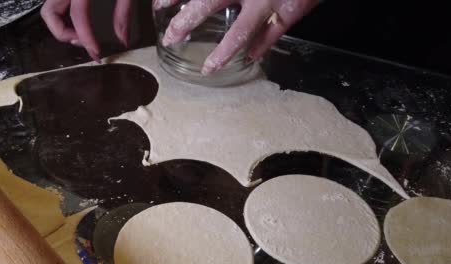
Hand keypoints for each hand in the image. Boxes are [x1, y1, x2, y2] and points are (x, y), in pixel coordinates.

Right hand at [41, 0, 131, 61]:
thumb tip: (123, 39)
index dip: (86, 38)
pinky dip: (64, 16)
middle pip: (49, 13)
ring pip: (50, 9)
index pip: (78, 15)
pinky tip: (79, 21)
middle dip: (62, 34)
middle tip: (82, 42)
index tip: (96, 53)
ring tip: (80, 34)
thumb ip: (124, 13)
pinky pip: (58, 4)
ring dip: (61, 26)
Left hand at [156, 0, 318, 74]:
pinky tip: (251, 58)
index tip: (158, 5)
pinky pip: (273, 33)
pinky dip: (261, 46)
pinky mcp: (292, 9)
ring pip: (241, 30)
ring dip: (223, 52)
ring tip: (209, 68)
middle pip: (209, 3)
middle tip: (170, 38)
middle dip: (186, 22)